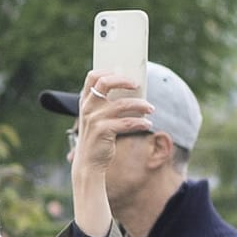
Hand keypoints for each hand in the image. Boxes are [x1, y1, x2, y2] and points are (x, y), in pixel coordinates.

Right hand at [67, 75, 154, 236]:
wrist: (89, 165)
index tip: (124, 74)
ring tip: (151, 109)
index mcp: (85, 102)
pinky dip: (140, 122)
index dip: (108, 71)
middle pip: (104, 83)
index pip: (92, 77)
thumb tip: (129, 91)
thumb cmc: (96, 140)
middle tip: (137, 84)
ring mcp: (95, 119)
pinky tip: (148, 124)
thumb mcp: (97, 120)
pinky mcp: (104, 131)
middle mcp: (88, 108)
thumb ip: (106, 105)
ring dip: (140, 105)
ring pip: (121, 104)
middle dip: (123, 80)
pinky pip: (127, 122)